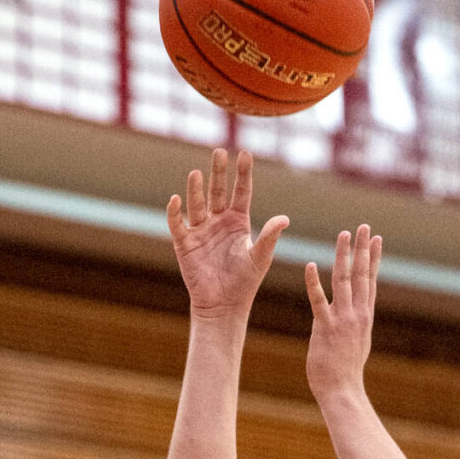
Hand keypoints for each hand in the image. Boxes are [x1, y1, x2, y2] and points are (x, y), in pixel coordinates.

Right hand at [167, 148, 287, 323]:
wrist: (223, 306)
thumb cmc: (244, 283)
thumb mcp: (260, 258)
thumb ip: (269, 236)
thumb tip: (285, 218)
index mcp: (238, 222)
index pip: (241, 192)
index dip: (243, 173)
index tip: (245, 154)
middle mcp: (219, 221)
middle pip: (218, 191)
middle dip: (218, 172)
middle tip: (219, 151)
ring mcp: (201, 230)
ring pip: (197, 204)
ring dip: (196, 189)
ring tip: (196, 173)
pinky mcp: (185, 243)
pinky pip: (177, 224)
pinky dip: (175, 212)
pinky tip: (175, 200)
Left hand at [305, 222, 379, 404]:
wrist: (342, 390)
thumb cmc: (347, 370)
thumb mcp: (358, 342)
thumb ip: (357, 323)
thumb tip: (360, 313)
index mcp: (365, 316)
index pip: (371, 280)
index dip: (374, 258)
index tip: (377, 238)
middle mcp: (357, 314)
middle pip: (361, 275)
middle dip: (363, 249)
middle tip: (364, 226)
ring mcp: (342, 320)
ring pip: (343, 281)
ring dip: (343, 256)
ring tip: (343, 235)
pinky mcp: (325, 328)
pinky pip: (318, 301)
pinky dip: (314, 283)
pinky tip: (309, 265)